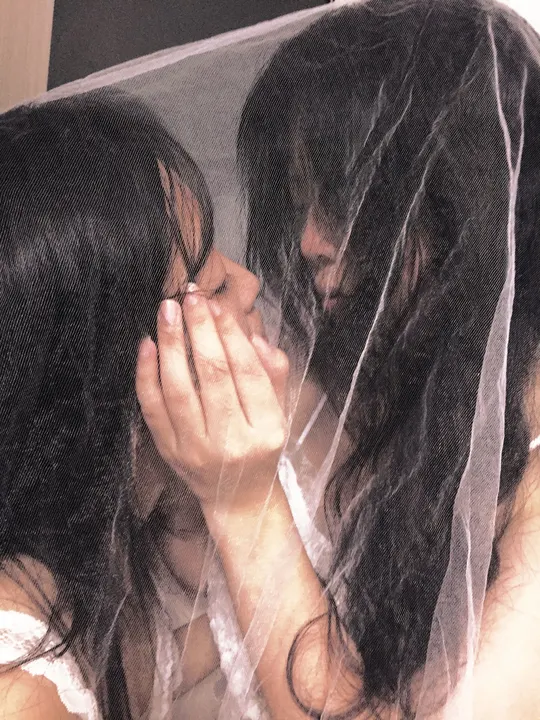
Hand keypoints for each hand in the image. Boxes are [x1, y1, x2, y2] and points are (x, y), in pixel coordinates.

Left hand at [135, 287, 288, 515]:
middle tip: (190, 297)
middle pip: (214, 375)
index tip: (216, 305)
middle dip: (200, 330)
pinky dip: (146, 375)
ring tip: (167, 311)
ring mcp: (197, 450)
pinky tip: (147, 345)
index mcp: (267, 429)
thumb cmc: (260, 448)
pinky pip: (153, 410)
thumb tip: (256, 337)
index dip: (230, 334)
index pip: (248, 372)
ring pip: (180, 389)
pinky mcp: (170, 452)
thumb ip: (273, 374)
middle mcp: (233, 441)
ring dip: (171, 345)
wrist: (238, 499)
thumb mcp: (280, 413)